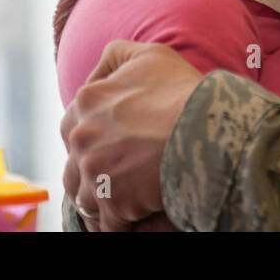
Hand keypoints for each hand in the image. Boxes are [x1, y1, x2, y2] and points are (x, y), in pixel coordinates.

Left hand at [60, 40, 203, 231]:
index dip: (93, 136)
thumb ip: (117, 55)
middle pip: (75, 162)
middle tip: (118, 175)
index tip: (113, 145)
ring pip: (84, 195)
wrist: (207, 128)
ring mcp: (94, 170)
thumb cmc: (184, 91)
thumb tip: (98, 72)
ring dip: (101, 199)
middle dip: (92, 170)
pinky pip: (106, 223)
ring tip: (123, 201)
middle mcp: (82, 135)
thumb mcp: (150, 55)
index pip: (72, 124)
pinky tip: (131, 221)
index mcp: (87, 100)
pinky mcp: (111, 202)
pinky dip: (115, 224)